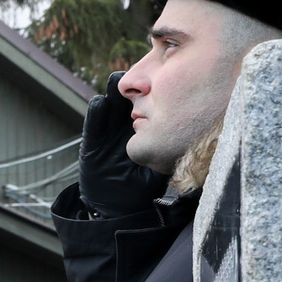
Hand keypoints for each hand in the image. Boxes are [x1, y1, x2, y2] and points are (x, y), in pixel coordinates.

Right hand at [77, 74, 166, 216]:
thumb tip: (189, 152)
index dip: (155, 93)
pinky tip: (100, 103)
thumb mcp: (157, 176)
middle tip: (140, 76)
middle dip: (134, 85)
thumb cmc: (139, 191)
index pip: (150, 106)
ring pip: (111, 105)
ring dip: (113, 91)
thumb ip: (167, 162)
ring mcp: (108, 132)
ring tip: (117, 81)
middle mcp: (126, 126)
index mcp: (145, 130)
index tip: (162, 82)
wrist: (111, 206)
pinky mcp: (92, 141)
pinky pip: (93, 123)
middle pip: (130, 99)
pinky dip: (96, 112)